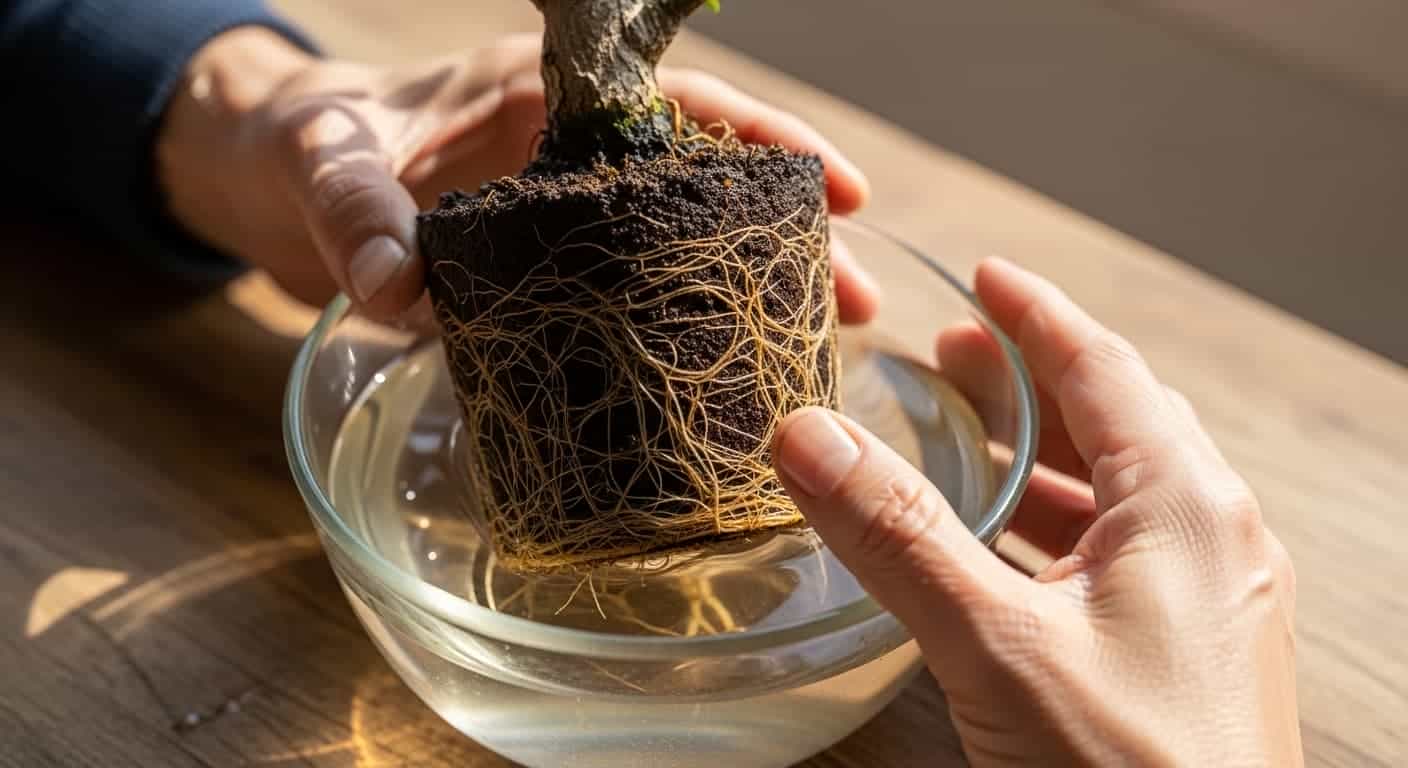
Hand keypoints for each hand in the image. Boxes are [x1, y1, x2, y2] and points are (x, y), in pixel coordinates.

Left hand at [157, 28, 878, 323]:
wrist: (266, 179)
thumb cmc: (307, 142)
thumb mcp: (328, 162)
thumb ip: (358, 214)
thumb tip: (397, 291)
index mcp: (545, 97)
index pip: (679, 105)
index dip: (764, 140)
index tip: (838, 187)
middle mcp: (572, 160)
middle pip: (706, 190)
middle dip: (788, 239)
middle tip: (862, 301)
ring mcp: (563, 224)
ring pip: (679, 253)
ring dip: (747, 294)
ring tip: (822, 348)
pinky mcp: (542, 278)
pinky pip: (626, 301)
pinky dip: (674, 331)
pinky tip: (717, 377)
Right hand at [771, 259, 1301, 765]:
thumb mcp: (998, 646)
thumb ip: (900, 536)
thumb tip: (809, 436)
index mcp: (1183, 504)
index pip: (1103, 366)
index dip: (1033, 313)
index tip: (981, 273)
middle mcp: (1212, 536)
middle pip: (1116, 419)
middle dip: (1030, 378)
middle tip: (952, 354)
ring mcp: (1211, 598)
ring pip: (1119, 490)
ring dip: (1042, 454)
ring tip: (967, 438)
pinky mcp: (1191, 653)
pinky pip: (1123, 553)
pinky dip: (1057, 525)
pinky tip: (1006, 549)